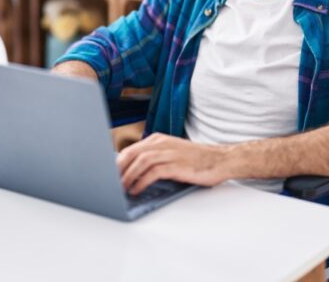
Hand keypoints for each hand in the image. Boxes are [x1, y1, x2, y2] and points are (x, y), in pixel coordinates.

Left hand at [116, 133, 230, 194]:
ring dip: (127, 176)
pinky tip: (137, 189)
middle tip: (109, 183)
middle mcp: (161, 143)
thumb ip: (155, 158)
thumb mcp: (172, 154)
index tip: (107, 175)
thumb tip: (133, 173)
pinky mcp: (176, 164)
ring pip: (139, 161)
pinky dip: (141, 181)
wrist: (221, 159)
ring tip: (120, 189)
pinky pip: (152, 172)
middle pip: (131, 153)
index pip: (131, 149)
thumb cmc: (196, 160)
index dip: (116, 162)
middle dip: (117, 169)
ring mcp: (169, 152)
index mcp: (158, 139)